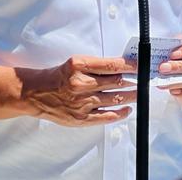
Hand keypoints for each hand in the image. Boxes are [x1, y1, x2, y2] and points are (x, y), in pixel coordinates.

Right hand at [18, 55, 136, 126]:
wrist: (36, 93)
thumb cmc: (57, 76)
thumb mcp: (75, 63)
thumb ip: (96, 65)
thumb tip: (121, 67)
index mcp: (79, 66)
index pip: (112, 64)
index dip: (130, 65)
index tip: (140, 66)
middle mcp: (81, 84)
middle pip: (116, 82)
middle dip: (134, 81)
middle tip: (144, 80)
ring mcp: (81, 102)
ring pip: (114, 98)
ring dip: (131, 96)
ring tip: (140, 93)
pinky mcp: (81, 118)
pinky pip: (106, 116)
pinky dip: (120, 113)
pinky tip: (127, 109)